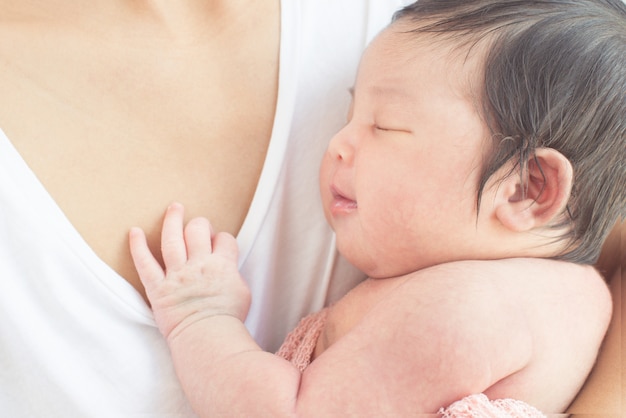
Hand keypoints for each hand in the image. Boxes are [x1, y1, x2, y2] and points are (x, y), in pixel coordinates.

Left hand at [129, 202, 250, 340]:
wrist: (208, 340)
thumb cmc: (228, 322)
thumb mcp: (243, 292)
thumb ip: (233, 274)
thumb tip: (227, 267)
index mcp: (223, 266)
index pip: (224, 239)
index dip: (222, 239)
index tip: (219, 245)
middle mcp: (199, 265)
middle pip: (198, 230)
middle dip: (200, 224)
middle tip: (198, 226)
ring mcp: (177, 275)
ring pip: (172, 238)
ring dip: (172, 219)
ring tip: (174, 207)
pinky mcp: (158, 288)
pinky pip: (145, 263)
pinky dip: (138, 246)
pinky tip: (135, 231)